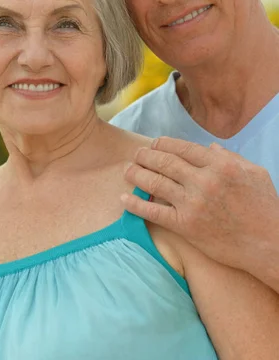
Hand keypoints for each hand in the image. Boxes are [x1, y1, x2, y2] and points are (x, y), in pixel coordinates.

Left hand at [123, 137, 278, 277]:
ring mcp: (193, 203)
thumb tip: (209, 149)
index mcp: (220, 165)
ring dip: (136, 174)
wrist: (269, 245)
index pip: (182, 147)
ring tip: (127, 170)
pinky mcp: (186, 226)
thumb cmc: (265, 208)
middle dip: (146, 155)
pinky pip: (153, 212)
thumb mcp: (254, 173)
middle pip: (165, 161)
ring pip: (155, 183)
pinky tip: (124, 198)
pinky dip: (135, 204)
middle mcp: (203, 181)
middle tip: (136, 154)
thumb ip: (230, 158)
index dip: (164, 143)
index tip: (154, 143)